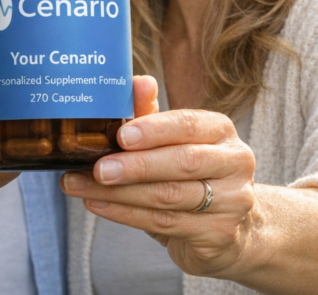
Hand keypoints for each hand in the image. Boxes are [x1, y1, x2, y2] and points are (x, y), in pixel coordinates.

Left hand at [59, 109, 258, 279]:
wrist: (228, 227)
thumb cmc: (192, 175)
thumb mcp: (173, 143)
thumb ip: (151, 115)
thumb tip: (138, 82)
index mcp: (221, 131)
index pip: (188, 124)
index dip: (154, 129)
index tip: (121, 135)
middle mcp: (235, 163)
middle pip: (182, 162)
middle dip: (135, 166)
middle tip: (97, 168)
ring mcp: (233, 202)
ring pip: (169, 196)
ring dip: (119, 193)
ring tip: (82, 186)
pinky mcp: (220, 234)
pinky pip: (165, 224)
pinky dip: (125, 214)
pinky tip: (99, 204)